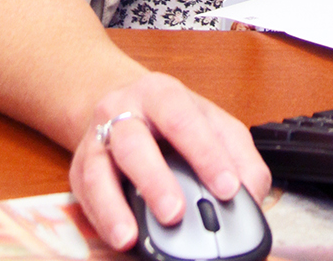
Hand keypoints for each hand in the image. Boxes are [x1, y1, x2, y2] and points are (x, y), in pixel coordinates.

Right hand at [70, 71, 271, 250]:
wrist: (123, 101)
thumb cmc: (172, 117)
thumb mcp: (210, 122)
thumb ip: (237, 154)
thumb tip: (252, 194)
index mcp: (162, 94)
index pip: (184, 119)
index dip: (206, 154)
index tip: (227, 188)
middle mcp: (124, 111)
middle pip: (134, 142)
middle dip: (154, 180)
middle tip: (176, 214)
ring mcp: (97, 139)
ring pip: (99, 170)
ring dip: (115, 206)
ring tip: (132, 236)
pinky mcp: (80, 168)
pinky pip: (84, 195)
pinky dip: (100, 219)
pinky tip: (119, 237)